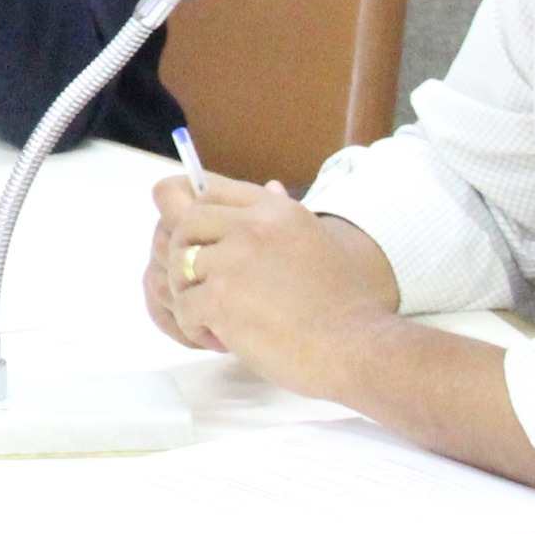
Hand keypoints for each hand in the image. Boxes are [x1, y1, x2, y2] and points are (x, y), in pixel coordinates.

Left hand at [143, 173, 402, 388]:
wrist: (355, 348)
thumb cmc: (340, 305)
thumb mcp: (317, 241)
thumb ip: (282, 218)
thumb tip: (270, 185)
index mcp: (276, 210)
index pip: (208, 191)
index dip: (193, 216)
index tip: (199, 244)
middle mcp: (253, 226)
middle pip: (185, 224)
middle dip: (184, 256)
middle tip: (200, 286)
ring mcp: (235, 260)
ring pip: (179, 266)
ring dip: (188, 294)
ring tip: (212, 317)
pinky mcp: (222, 298)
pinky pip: (183, 305)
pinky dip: (194, 326)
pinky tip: (220, 338)